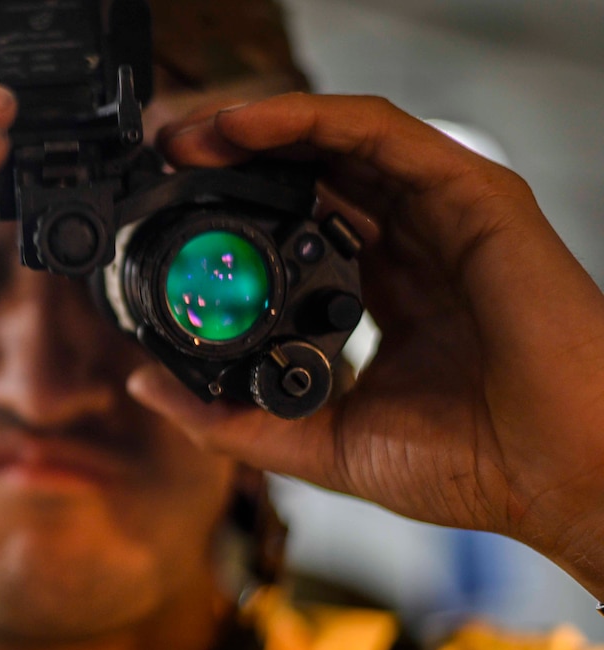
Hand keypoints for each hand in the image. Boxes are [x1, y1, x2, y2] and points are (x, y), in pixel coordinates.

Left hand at [132, 93, 603, 595]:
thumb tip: (148, 389)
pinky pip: (380, 135)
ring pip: (339, 140)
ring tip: (189, 135)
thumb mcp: (319, 439)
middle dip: (234, 159)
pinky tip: (245, 127)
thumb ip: (232, 419)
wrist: (555, 476)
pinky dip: (310, 119)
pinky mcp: (472, 193)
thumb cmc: (468, 464)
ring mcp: (440, 215)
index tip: (169, 212)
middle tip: (166, 159)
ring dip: (258, 127)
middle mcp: (407, 244)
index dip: (232, 210)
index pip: (297, 225)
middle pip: (311, 173)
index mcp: (378, 292)